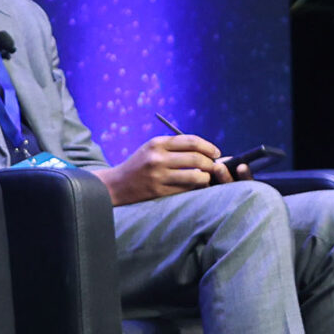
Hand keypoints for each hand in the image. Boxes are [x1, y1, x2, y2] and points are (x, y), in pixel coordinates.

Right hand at [101, 134, 233, 205]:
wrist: (117, 184)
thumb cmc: (141, 164)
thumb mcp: (153, 148)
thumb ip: (176, 146)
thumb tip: (208, 151)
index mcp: (157, 143)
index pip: (191, 141)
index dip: (208, 147)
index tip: (216, 153)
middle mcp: (157, 158)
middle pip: (196, 158)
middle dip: (210, 163)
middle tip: (214, 167)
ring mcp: (158, 176)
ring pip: (195, 176)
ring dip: (205, 177)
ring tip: (205, 177)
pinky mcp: (159, 191)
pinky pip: (186, 189)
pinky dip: (195, 188)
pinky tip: (195, 186)